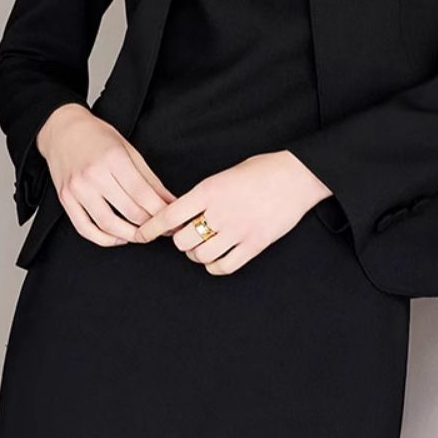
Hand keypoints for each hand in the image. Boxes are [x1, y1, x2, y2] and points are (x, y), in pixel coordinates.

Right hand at [37, 104, 175, 246]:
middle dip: (150, 226)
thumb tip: (170, 202)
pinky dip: (104, 239)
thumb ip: (150, 179)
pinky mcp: (65, 199)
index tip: (173, 221)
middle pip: (129, 211)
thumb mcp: (129, 150)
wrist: (63, 130)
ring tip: (143, 236)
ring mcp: (77, 189)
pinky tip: (118, 238)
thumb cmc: (97, 137)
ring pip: (108, 224)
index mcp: (114, 159)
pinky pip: (85, 228)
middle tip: (162, 231)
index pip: (143, 195)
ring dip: (130, 236)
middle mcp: (94, 174)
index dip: (161, 213)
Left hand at [132, 151, 331, 273]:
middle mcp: (220, 212)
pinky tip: (216, 259)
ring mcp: (238, 230)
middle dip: (180, 241)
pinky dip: (215, 266)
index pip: (169, 214)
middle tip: (187, 236)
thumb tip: (182, 215)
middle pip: (182, 241)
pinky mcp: (255, 244)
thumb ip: (203, 195)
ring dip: (197, 255)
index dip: (151, 228)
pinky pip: (224, 266)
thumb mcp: (224, 175)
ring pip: (201, 256)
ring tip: (203, 246)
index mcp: (209, 190)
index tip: (141, 235)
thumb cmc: (262, 171)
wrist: (297, 176)